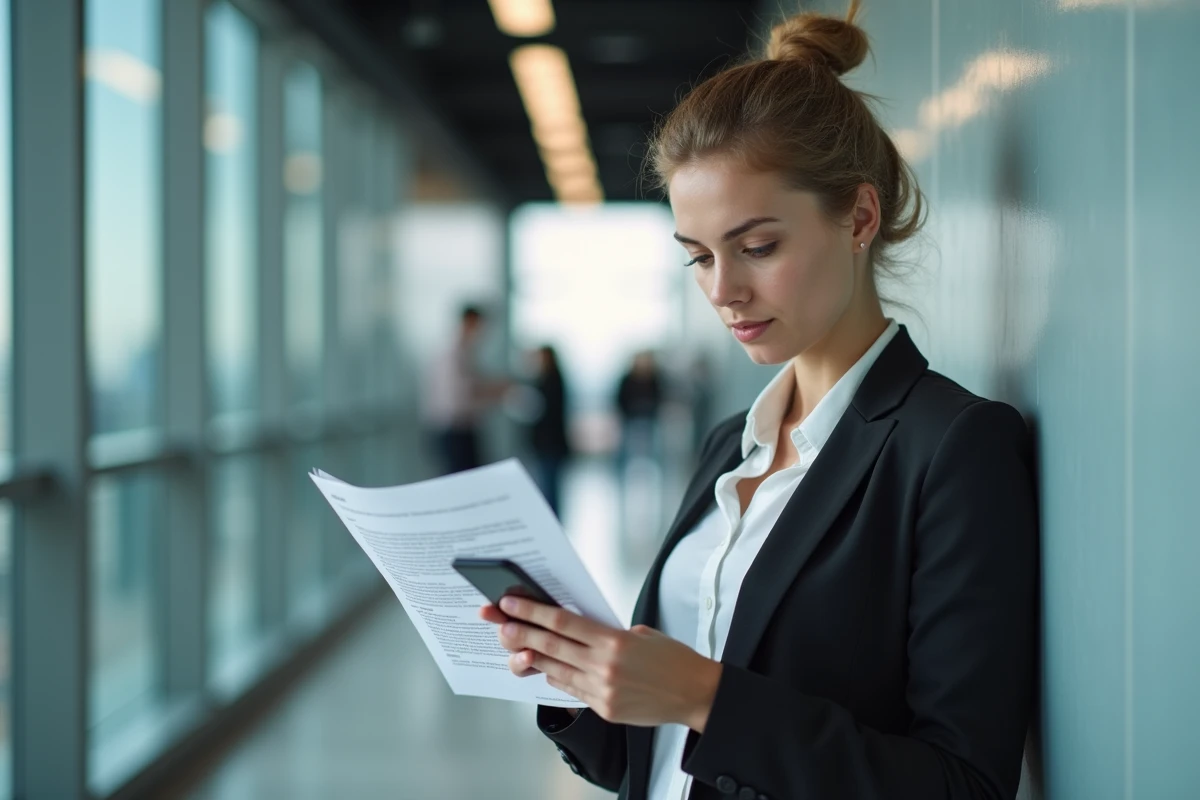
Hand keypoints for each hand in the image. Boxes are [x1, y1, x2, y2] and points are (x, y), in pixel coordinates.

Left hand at [479, 597, 721, 730]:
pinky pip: (572, 690)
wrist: (695, 694)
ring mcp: (602, 691)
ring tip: (515, 646)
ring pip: (556, 671)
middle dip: (521, 633)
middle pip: (552, 647)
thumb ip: (606, 633)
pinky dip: (557, 677)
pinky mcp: (604, 710)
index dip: (533, 612)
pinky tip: (546, 669)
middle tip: (499, 623)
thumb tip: (578, 631)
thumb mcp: (641, 634)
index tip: (512, 603)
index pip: (563, 623)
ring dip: (534, 658)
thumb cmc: (672, 659)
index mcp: (614, 641)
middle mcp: (604, 667)